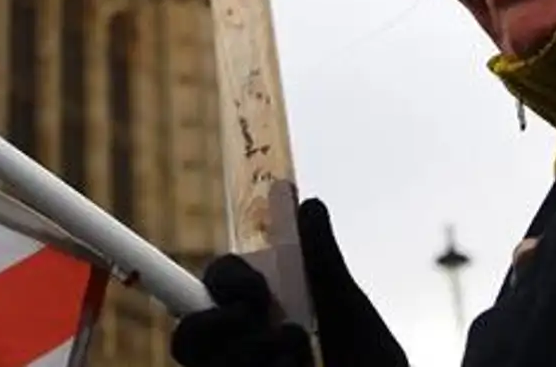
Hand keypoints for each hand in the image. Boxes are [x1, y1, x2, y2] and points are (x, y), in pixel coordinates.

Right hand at [170, 199, 407, 366]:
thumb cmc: (364, 356)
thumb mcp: (346, 308)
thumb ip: (323, 261)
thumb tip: (311, 204)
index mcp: (258, 308)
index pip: (217, 283)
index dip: (223, 281)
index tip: (255, 291)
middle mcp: (239, 344)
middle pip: (191, 332)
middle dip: (220, 326)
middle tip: (274, 331)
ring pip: (214, 362)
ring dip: (257, 356)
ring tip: (301, 360)